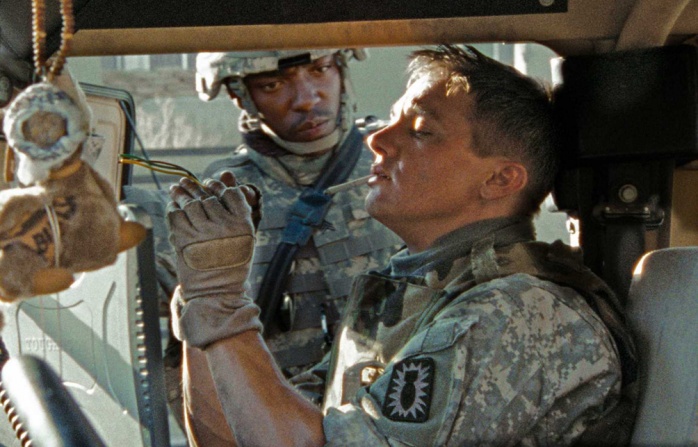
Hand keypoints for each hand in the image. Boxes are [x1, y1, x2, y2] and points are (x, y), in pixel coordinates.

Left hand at [166, 173, 263, 347]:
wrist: (216, 292)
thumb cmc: (231, 264)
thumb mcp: (243, 236)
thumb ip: (235, 207)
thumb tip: (225, 176)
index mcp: (243, 223)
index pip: (230, 193)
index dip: (218, 186)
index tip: (210, 183)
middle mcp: (224, 224)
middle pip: (207, 196)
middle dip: (195, 187)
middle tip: (186, 181)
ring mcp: (203, 231)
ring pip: (189, 202)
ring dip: (181, 193)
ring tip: (176, 188)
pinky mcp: (184, 238)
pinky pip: (176, 215)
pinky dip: (173, 208)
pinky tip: (173, 206)